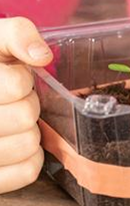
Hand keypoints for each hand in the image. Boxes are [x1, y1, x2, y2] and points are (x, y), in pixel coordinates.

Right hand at [0, 18, 52, 193]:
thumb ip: (17, 34)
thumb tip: (42, 57)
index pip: (16, 85)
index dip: (22, 79)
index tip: (12, 78)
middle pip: (26, 115)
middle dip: (28, 104)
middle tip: (14, 102)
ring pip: (28, 143)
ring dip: (30, 131)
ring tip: (12, 123)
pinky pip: (27, 171)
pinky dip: (30, 158)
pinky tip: (16, 143)